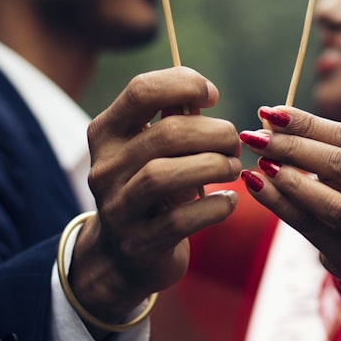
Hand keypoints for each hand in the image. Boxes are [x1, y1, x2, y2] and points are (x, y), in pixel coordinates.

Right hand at [68, 67, 242, 322]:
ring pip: (165, 175)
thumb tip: (203, 93)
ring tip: (233, 167)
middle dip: (214, 133)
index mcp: (106, 133)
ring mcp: (118, 207)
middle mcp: (105, 167)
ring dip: (214, 166)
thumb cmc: (149, 188)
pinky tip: (229, 200)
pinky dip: (215, 206)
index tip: (212, 96)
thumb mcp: (152, 150)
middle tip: (234, 142)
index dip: (185, 84)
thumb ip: (174, 118)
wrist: (122, 256)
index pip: (141, 90)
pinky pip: (181, 219)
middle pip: (166, 134)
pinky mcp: (138, 243)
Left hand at [239, 105, 340, 294]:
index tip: (273, 112)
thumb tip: (272, 116)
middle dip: (295, 147)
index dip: (310, 124)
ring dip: (290, 178)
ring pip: (332, 202)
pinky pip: (310, 226)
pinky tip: (257, 186)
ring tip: (260, 162)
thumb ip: (321, 144)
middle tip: (258, 136)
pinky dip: (280, 203)